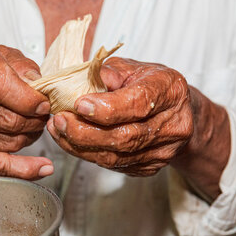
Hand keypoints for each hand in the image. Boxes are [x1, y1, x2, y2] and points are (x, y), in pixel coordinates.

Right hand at [0, 42, 52, 178]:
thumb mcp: (4, 57)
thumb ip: (24, 68)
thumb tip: (39, 88)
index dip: (28, 98)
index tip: (43, 103)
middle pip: (8, 118)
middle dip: (34, 120)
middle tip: (41, 116)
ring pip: (9, 140)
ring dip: (29, 136)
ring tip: (31, 126)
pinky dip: (23, 169)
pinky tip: (41, 167)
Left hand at [47, 57, 192, 176]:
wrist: (177, 112)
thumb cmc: (150, 85)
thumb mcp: (132, 68)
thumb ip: (107, 73)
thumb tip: (79, 83)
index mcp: (169, 90)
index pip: (139, 104)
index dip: (107, 108)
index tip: (79, 104)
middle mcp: (172, 124)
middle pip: (125, 137)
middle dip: (85, 131)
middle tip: (59, 120)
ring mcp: (163, 151)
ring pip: (115, 157)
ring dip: (80, 146)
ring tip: (58, 130)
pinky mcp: (150, 167)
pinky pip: (113, 166)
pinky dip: (87, 154)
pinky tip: (71, 141)